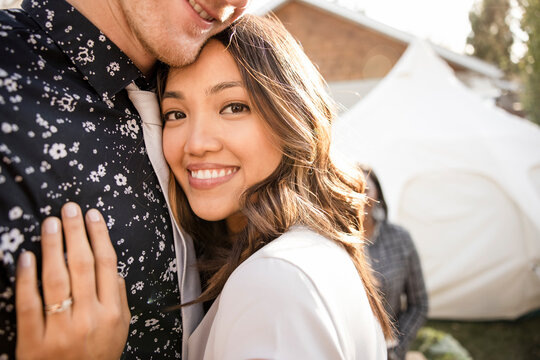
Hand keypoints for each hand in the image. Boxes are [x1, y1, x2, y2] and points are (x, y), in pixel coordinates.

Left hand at [15, 203, 129, 359]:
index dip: (99, 236)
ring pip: (56, 279)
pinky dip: (26, 278)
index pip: (106, 264)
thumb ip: (118, 298)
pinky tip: (25, 257)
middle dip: (76, 232)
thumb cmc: (97, 356)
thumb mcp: (120, 329)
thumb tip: (111, 268)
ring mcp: (61, 330)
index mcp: (112, 313)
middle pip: (82, 265)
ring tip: (49, 224)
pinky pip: (29, 304)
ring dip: (52, 247)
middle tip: (69, 208)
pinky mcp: (34, 343)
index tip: (92, 215)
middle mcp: (89, 318)